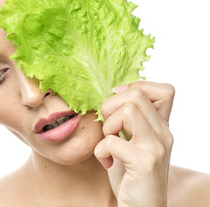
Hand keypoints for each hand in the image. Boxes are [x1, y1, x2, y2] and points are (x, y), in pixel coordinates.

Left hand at [94, 81, 174, 206]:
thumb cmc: (130, 175)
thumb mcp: (131, 142)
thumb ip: (128, 121)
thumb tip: (111, 95)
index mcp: (161, 126)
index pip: (163, 90)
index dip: (136, 88)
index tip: (117, 106)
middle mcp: (164, 133)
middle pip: (136, 94)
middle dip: (111, 107)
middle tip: (109, 129)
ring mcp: (156, 147)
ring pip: (127, 110)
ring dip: (107, 127)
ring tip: (109, 145)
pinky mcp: (145, 162)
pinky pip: (112, 141)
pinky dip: (100, 151)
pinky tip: (106, 163)